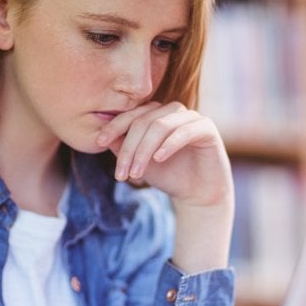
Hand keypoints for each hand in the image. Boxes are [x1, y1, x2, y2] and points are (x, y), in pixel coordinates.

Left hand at [95, 101, 232, 207]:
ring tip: (136, 173)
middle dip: (129, 148)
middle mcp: (173, 111)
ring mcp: (191, 117)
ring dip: (144, 150)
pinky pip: (185, 131)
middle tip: (121, 173)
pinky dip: (169, 144)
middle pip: (143, 121)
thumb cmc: (168, 176)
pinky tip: (158, 159)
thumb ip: (124, 148)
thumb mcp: (140, 163)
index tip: (99, 142)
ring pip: (160, 125)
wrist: (198, 194)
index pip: (131, 114)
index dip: (114, 127)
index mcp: (156, 114)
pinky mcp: (207, 128)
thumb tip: (103, 137)